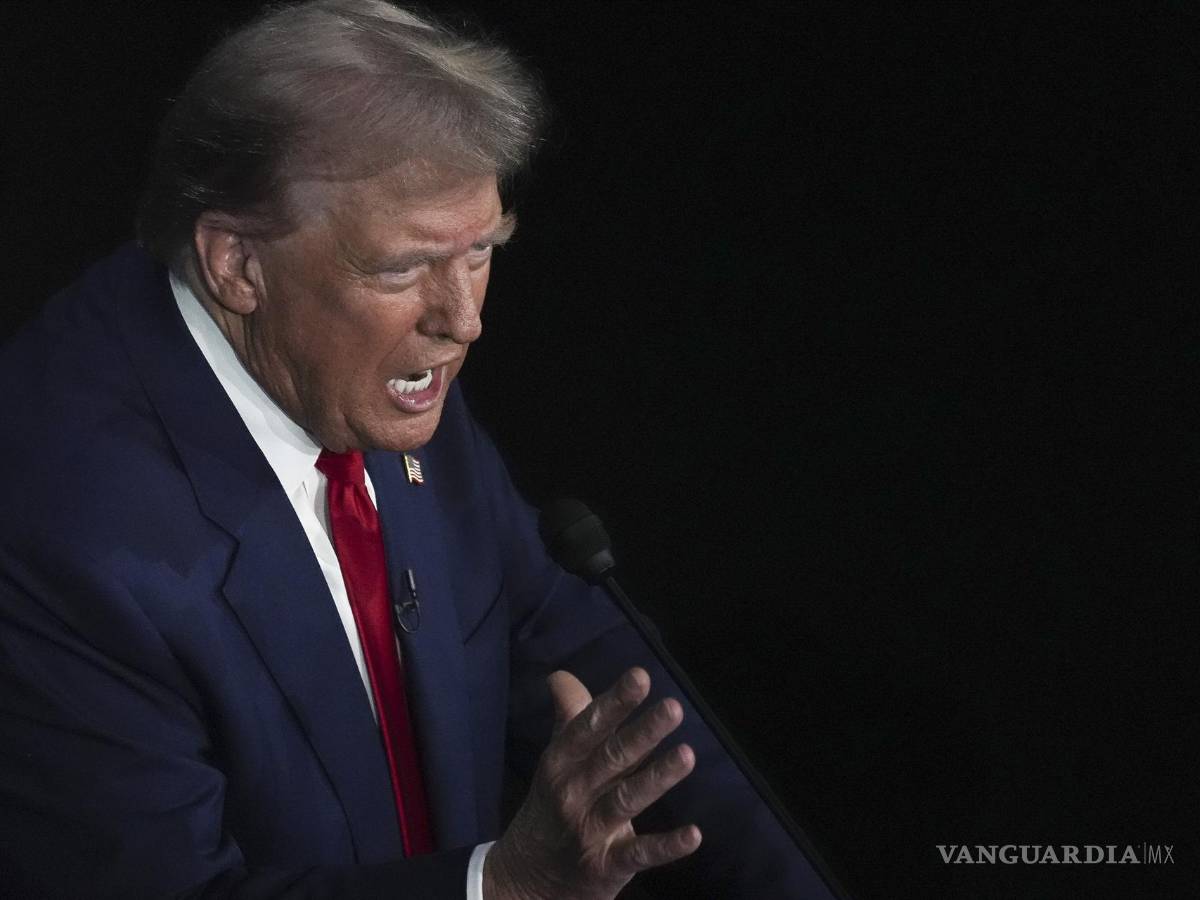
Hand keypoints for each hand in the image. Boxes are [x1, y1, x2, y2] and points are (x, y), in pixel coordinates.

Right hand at [484, 667, 700, 899]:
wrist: (525, 881)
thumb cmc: (550, 808)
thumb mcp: (555, 763)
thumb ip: (569, 719)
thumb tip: (561, 676)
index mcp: (560, 763)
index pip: (588, 727)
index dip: (614, 702)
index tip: (640, 676)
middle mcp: (573, 793)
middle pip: (611, 758)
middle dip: (642, 732)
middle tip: (673, 708)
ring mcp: (589, 832)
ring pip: (626, 800)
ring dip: (657, 778)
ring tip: (687, 755)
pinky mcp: (605, 867)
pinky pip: (638, 854)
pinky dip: (666, 847)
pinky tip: (694, 834)